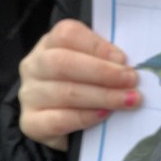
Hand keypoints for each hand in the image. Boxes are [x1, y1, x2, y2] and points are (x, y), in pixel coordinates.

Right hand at [19, 19, 140, 150]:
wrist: (61, 125)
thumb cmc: (83, 87)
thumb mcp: (92, 66)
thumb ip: (106, 60)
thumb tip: (129, 66)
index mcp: (49, 44)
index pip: (67, 35)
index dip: (96, 45)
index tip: (123, 59)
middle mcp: (34, 66)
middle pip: (62, 62)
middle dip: (102, 72)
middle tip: (131, 80)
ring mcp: (29, 95)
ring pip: (64, 92)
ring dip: (102, 96)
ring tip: (128, 100)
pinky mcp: (31, 123)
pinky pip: (58, 120)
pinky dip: (85, 117)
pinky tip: (104, 115)